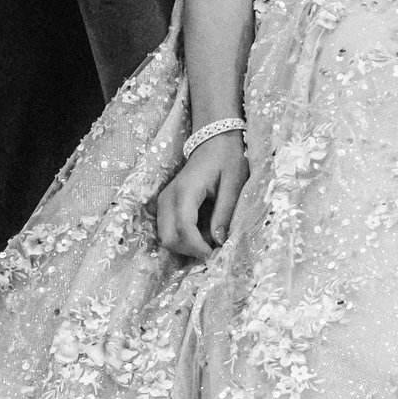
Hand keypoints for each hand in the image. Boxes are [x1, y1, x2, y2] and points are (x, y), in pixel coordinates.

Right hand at [156, 134, 247, 261]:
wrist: (213, 142)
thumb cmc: (227, 159)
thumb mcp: (233, 184)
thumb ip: (224, 212)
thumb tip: (218, 242)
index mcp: (186, 190)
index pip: (184, 228)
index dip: (197, 247)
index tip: (214, 256)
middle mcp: (168, 197)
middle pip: (168, 237)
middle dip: (189, 251)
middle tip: (212, 252)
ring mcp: (163, 201)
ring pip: (165, 237)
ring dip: (185, 246)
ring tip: (209, 243)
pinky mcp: (165, 204)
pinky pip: (167, 230)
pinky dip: (182, 239)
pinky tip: (201, 235)